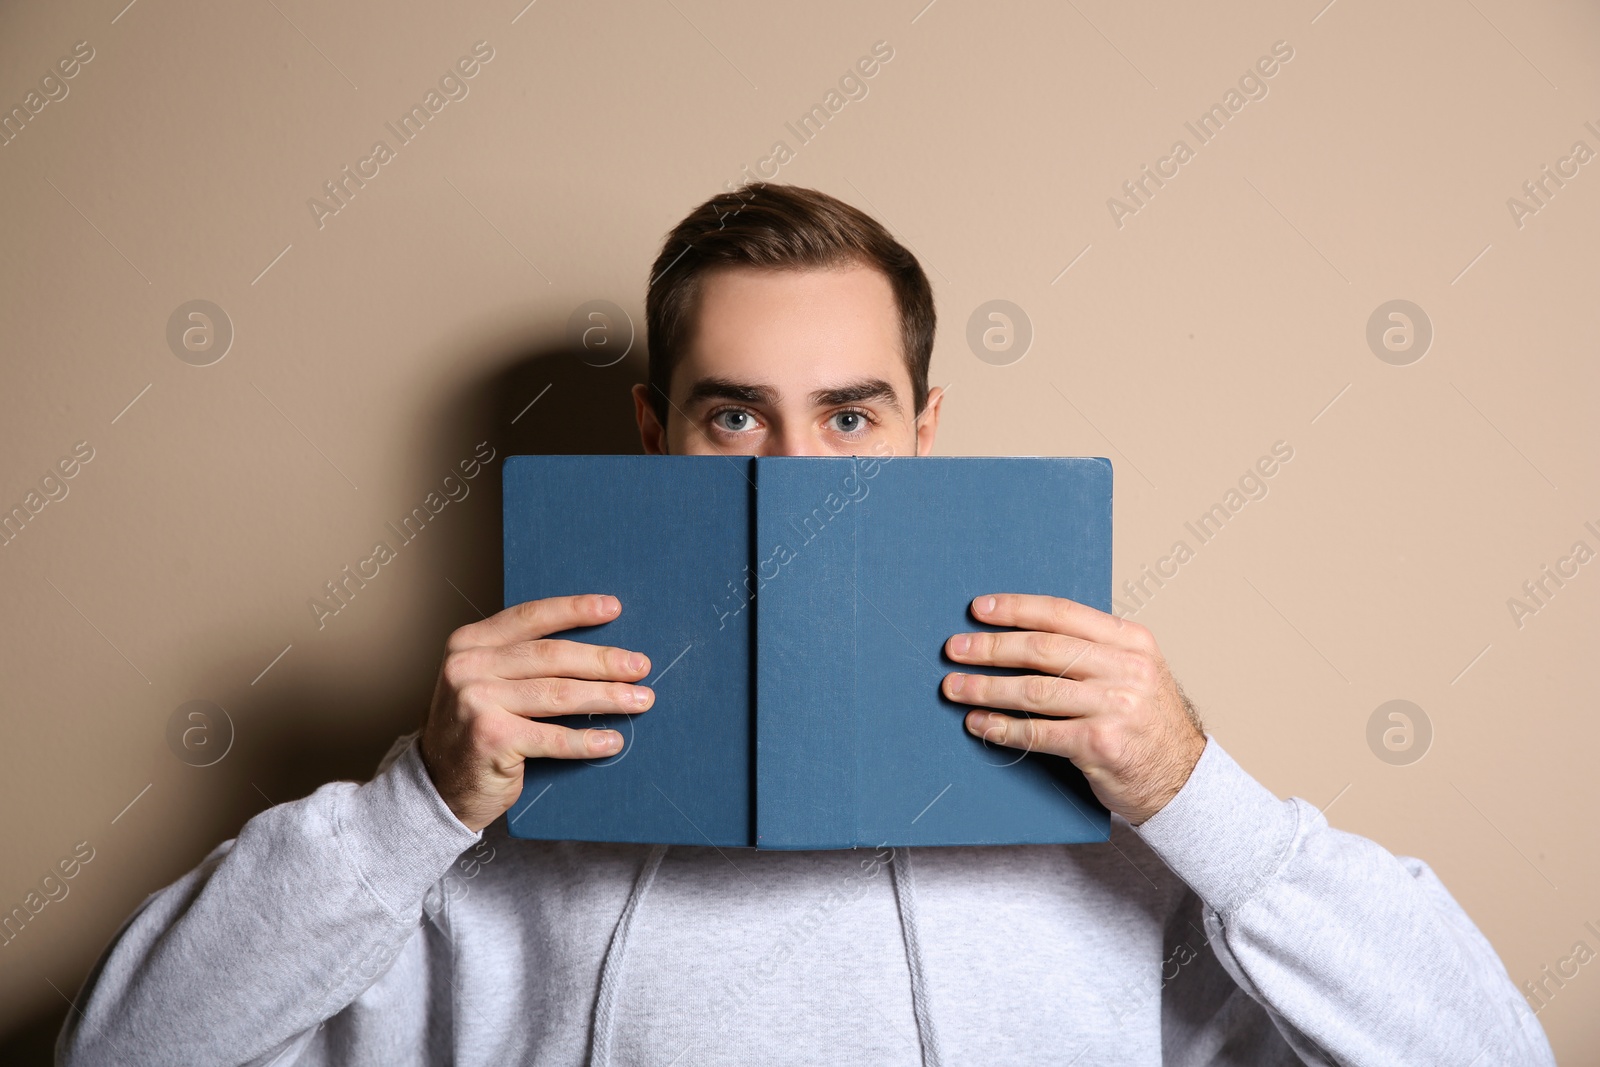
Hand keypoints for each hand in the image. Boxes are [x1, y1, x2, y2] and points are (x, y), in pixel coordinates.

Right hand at [419, 595, 652, 831]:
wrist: (437, 785)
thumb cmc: (474, 729)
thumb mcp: (484, 681)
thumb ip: (520, 660)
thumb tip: (595, 650)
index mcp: (470, 642)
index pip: (532, 617)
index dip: (576, 610)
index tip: (614, 608)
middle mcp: (469, 666)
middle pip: (553, 656)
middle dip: (604, 661)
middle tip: (640, 666)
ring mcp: (477, 701)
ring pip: (559, 694)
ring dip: (607, 697)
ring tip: (640, 700)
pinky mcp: (491, 738)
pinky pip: (552, 737)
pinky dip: (587, 740)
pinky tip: (613, 740)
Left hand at [941, 594, 1204, 824]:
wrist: (1183, 780)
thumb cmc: (1145, 723)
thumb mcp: (1133, 672)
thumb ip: (1091, 650)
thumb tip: (1019, 634)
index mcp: (1131, 640)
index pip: (1063, 613)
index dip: (1015, 608)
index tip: (978, 609)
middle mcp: (1126, 669)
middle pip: (1042, 649)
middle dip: (990, 648)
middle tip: (953, 649)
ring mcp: (1116, 707)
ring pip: (1034, 691)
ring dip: (986, 688)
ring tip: (954, 687)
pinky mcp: (1101, 745)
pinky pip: (1039, 733)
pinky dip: (1003, 728)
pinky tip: (979, 724)